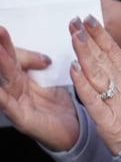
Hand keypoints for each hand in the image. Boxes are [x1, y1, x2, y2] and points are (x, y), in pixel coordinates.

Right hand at [0, 26, 76, 150]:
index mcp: (24, 78)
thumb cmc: (59, 107)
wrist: (72, 133)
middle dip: (2, 49)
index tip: (3, 28)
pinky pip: (10, 108)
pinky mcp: (24, 120)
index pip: (15, 57)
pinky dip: (2, 99)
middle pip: (8, 66)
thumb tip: (44, 59)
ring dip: (2, 66)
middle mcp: (16, 90)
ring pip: (7, 82)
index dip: (10, 44)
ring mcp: (18, 104)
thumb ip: (46, 68)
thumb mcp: (54, 81)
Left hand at [67, 15, 120, 154]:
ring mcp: (115, 103)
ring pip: (97, 74)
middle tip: (75, 21)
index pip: (115, 51)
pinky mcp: (106, 120)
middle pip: (103, 59)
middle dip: (88, 39)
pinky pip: (93, 99)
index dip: (102, 34)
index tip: (89, 19)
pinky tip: (74, 69)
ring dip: (84, 55)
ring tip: (73, 36)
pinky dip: (84, 84)